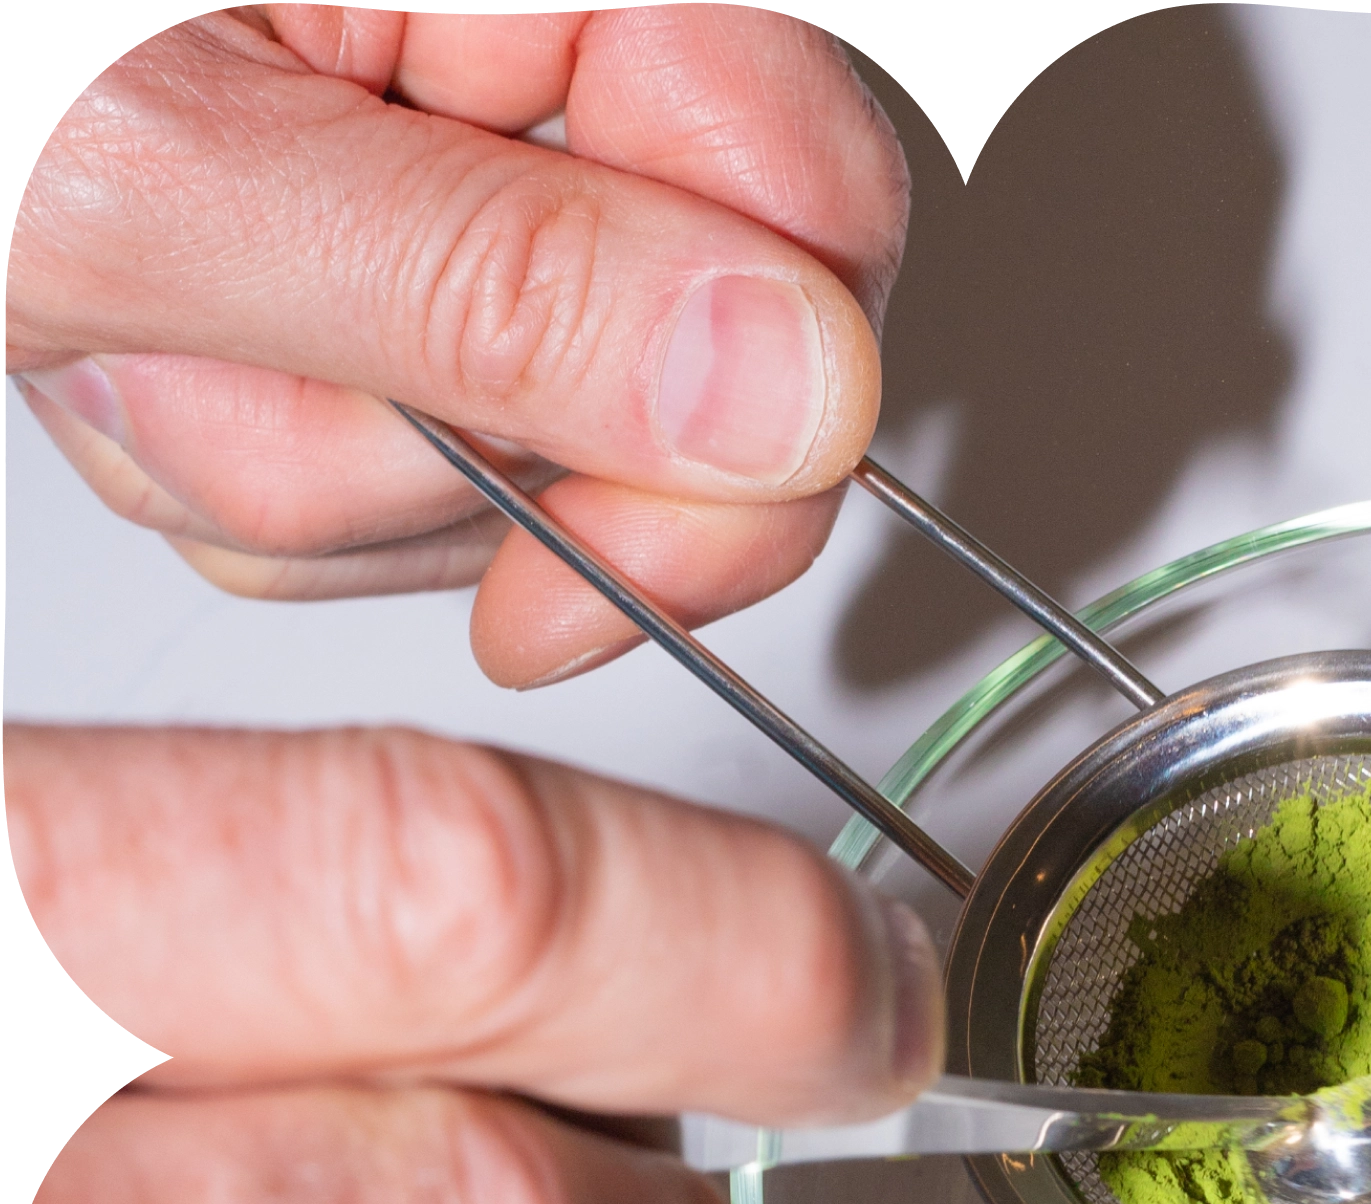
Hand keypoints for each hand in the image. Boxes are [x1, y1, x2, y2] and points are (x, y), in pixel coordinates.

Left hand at [6, 5, 906, 685]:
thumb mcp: (142, 172)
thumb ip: (495, 282)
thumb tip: (796, 385)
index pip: (818, 195)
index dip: (749, 416)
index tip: (598, 557)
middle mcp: (517, 19)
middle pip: (697, 342)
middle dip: (457, 442)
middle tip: (236, 392)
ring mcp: (450, 132)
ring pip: (543, 420)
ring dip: (315, 455)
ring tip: (126, 345)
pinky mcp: (379, 238)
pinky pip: (424, 435)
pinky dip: (266, 450)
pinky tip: (137, 350)